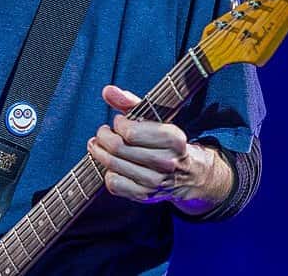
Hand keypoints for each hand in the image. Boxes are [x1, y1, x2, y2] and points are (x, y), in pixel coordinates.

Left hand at [87, 85, 233, 214]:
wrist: (189, 173)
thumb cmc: (165, 140)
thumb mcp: (154, 117)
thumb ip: (129, 101)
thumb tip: (107, 90)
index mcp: (173, 138)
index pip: (131, 132)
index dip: (118, 124)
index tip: (119, 121)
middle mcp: (166, 162)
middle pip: (118, 148)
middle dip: (103, 136)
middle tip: (102, 132)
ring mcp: (156, 181)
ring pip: (113, 165)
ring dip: (99, 152)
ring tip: (98, 145)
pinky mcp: (145, 196)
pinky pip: (114, 184)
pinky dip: (108, 172)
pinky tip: (112, 164)